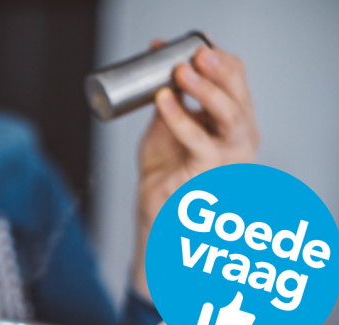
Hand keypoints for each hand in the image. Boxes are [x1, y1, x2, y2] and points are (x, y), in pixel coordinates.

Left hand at [133, 41, 259, 300]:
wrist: (155, 208)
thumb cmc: (165, 168)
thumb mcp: (167, 123)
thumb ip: (170, 95)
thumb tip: (158, 57)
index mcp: (234, 121)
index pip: (237, 81)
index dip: (217, 60)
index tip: (190, 45)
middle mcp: (241, 137)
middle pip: (240, 94)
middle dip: (219, 69)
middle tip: (196, 53)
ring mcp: (231, 156)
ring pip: (230, 115)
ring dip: (206, 89)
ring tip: (180, 71)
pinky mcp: (211, 172)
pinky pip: (200, 141)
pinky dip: (181, 118)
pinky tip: (164, 100)